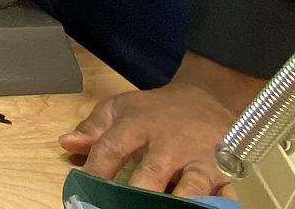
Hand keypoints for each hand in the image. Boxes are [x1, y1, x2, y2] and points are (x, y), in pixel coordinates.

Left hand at [62, 54, 264, 196]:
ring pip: (191, 186)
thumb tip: (67, 144)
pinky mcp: (227, 170)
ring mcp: (201, 158)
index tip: (82, 190)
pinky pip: (228, 192)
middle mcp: (170, 143)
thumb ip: (94, 128)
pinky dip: (221, 203)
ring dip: (178, 202)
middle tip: (121, 207)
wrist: (209, 97)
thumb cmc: (157, 111)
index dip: (96, 171)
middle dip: (137, 194)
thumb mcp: (121, 108)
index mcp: (139, 125)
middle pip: (151, 173)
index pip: (111, 148)